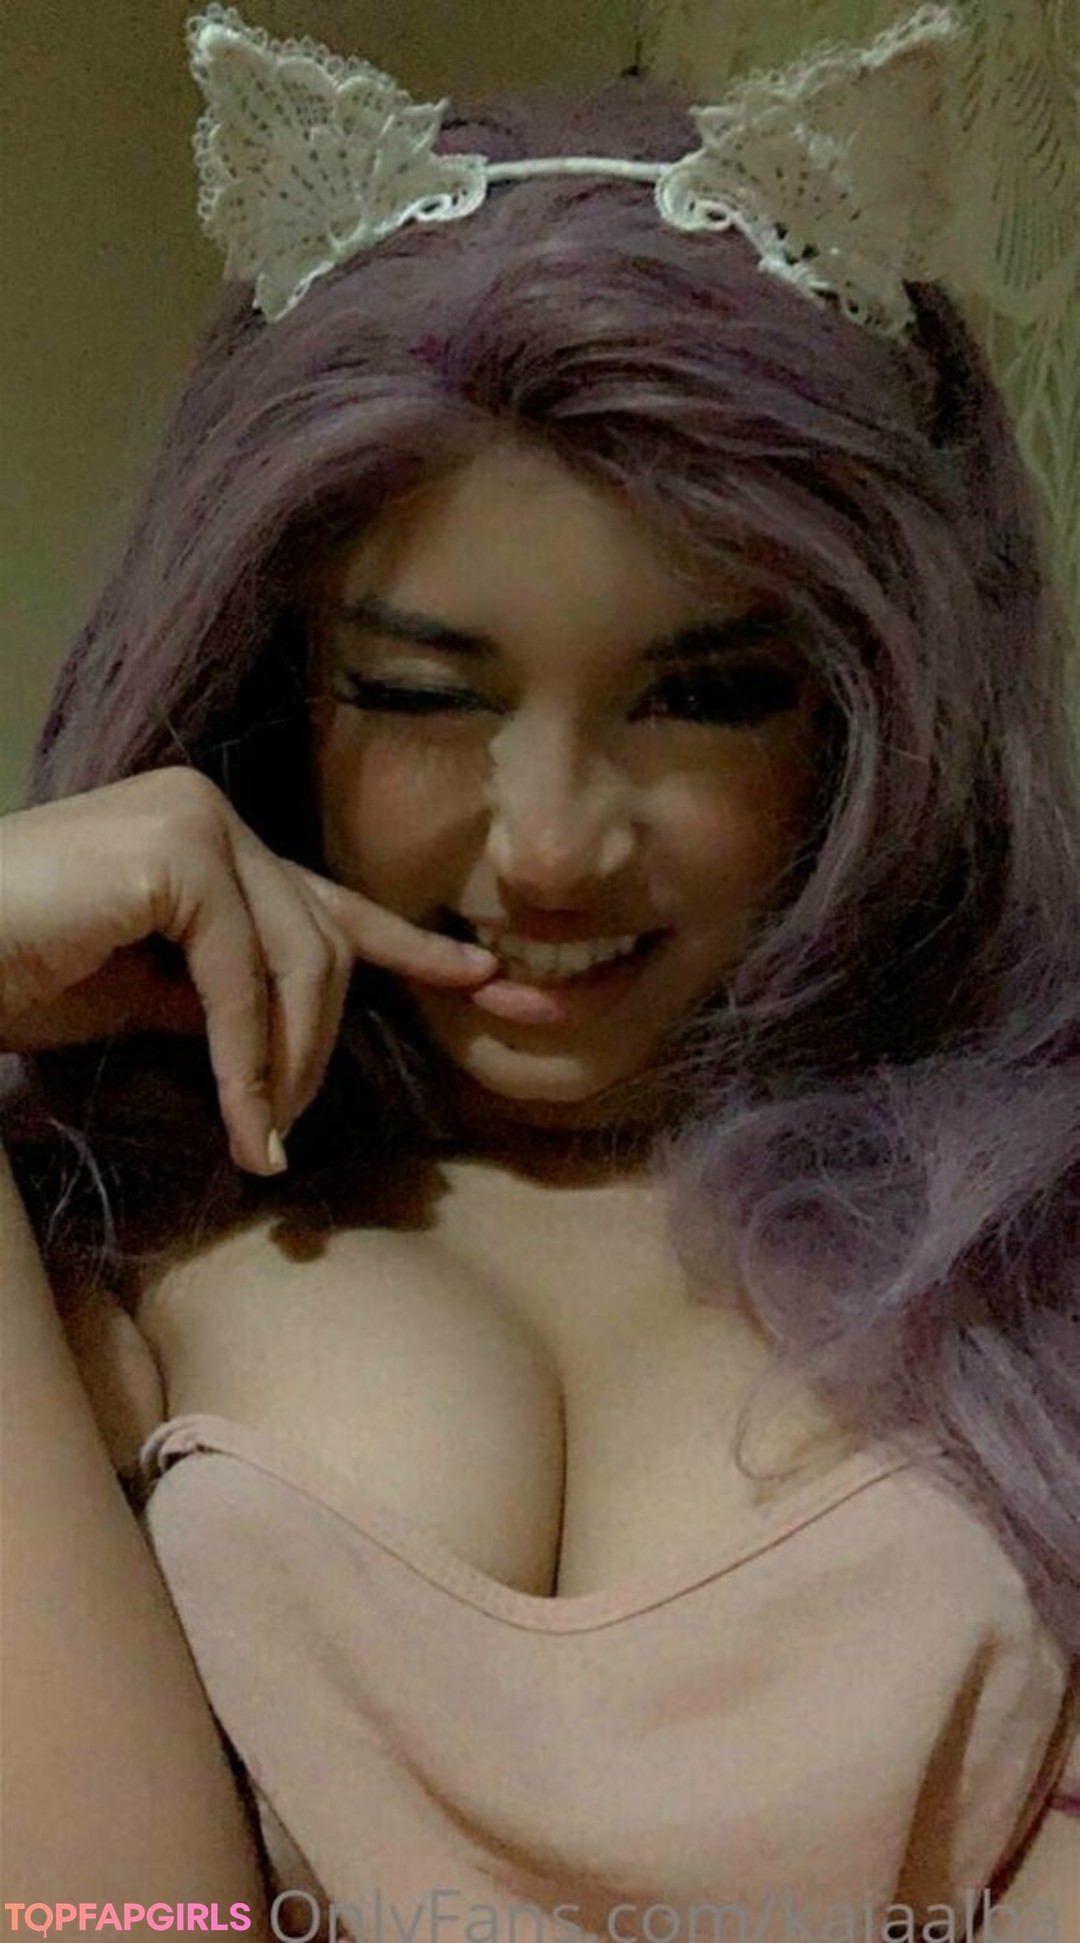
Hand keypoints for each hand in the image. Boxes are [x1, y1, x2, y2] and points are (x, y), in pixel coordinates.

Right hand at [0, 767, 494, 1174]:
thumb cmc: (16, 975)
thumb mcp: (144, 997)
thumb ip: (223, 1001)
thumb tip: (285, 1048)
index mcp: (211, 841)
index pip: (326, 898)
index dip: (409, 943)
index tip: (482, 976)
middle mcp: (214, 813)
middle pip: (323, 940)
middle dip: (319, 1048)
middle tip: (286, 1137)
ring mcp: (198, 819)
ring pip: (300, 958)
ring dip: (289, 1067)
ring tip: (263, 1142)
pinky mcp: (176, 848)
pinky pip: (243, 974)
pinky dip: (250, 1057)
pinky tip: (246, 1119)